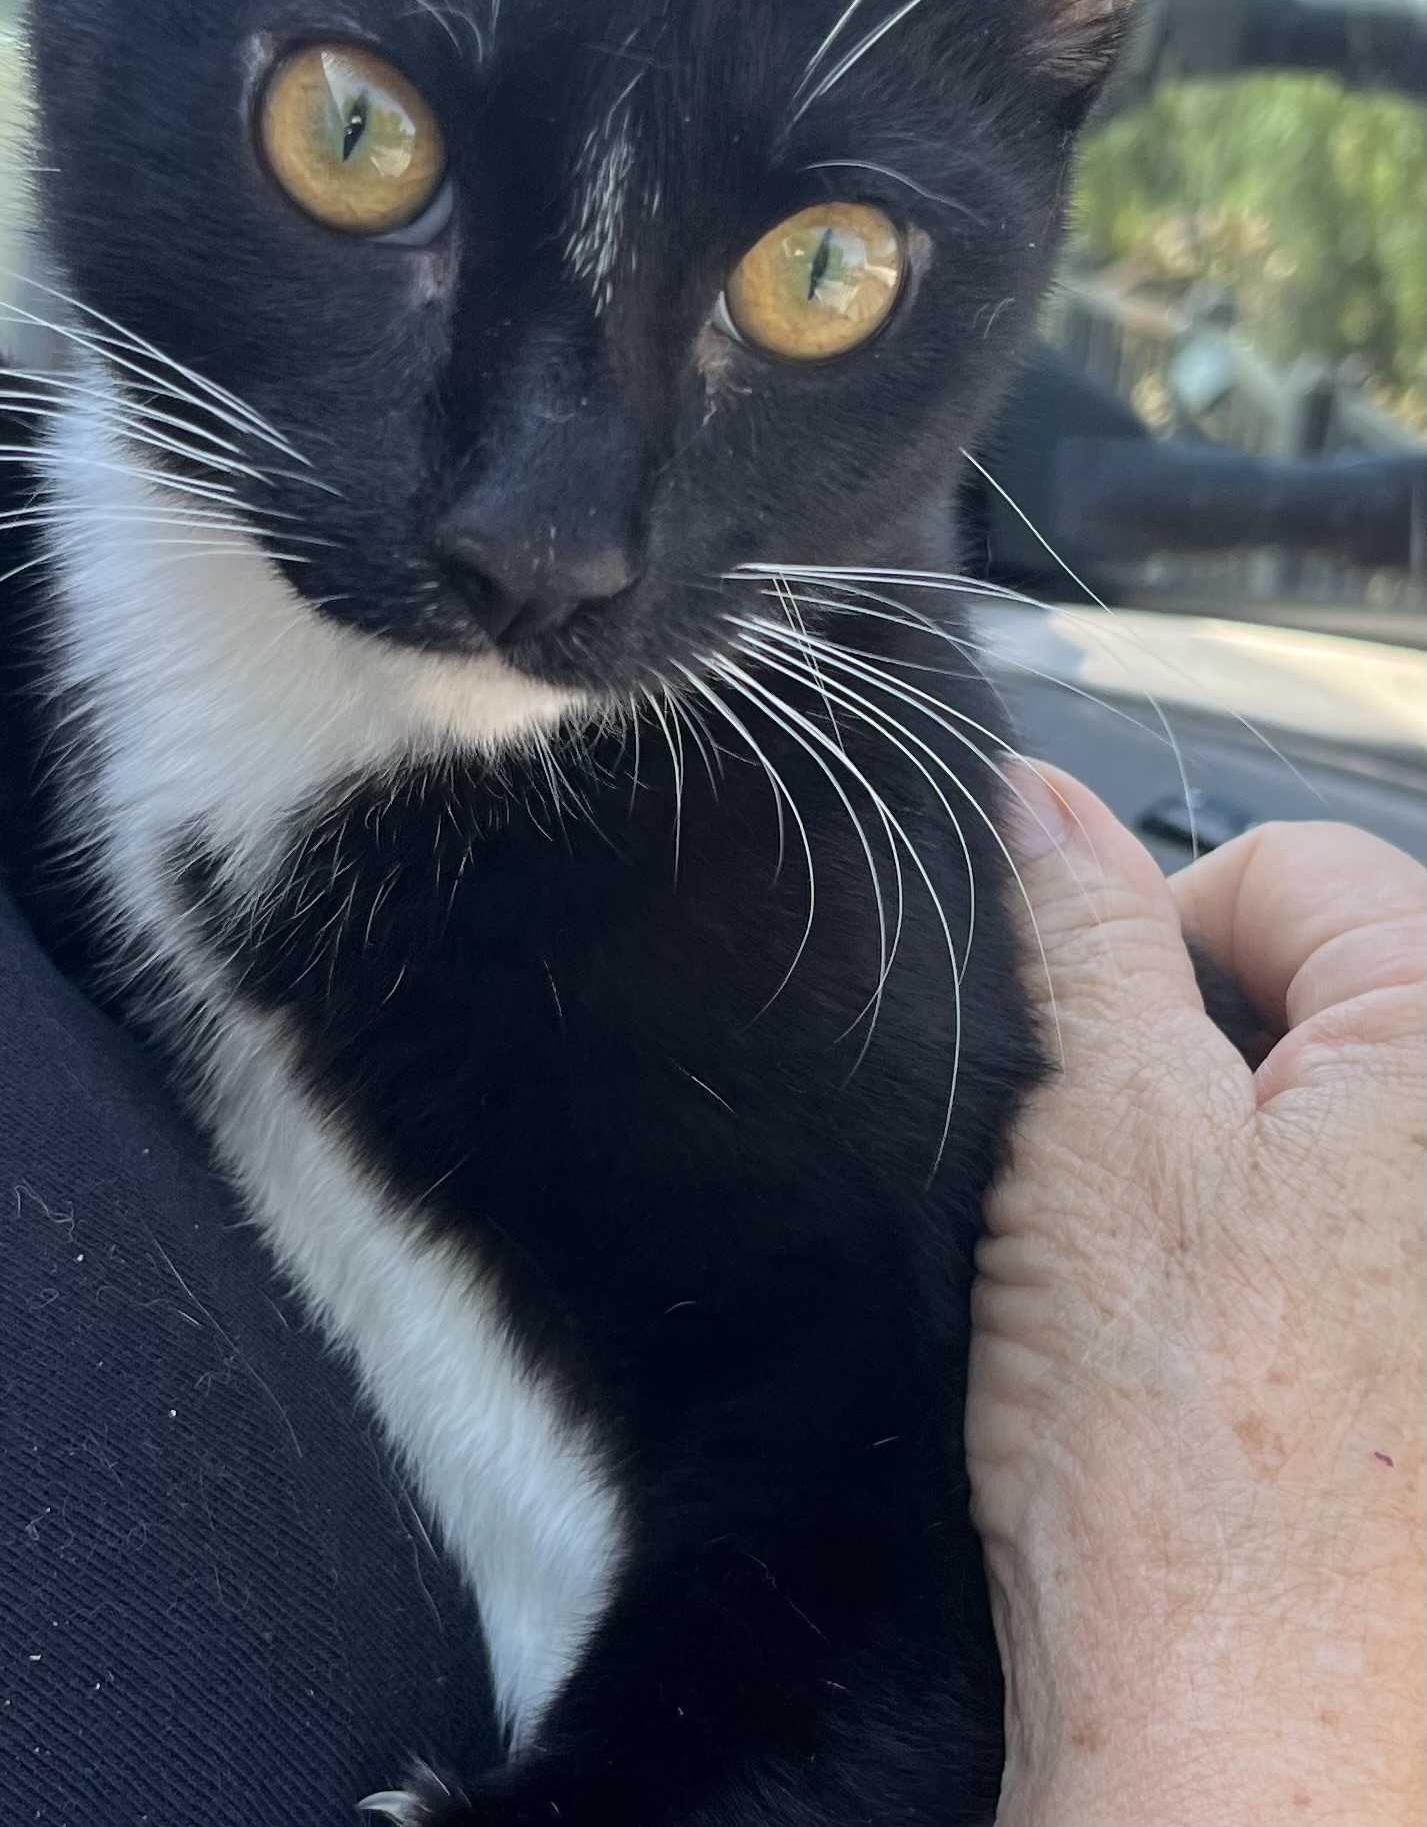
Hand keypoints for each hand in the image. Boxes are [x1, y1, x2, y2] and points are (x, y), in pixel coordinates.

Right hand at [968, 771, 1424, 1826]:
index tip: (1095, 1058)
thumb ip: (1081, 938)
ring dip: (1249, 1190)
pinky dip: (1293, 1291)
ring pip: (1338, 1141)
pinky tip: (1235, 1386)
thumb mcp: (1097, 1137)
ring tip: (1190, 1320)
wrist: (1263, 1767)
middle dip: (1212, 1074)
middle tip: (1134, 1212)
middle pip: (1330, 1006)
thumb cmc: (1203, 1489)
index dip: (1157, 943)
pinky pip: (1362, 1265)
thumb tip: (1040, 808)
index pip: (1294, 870)